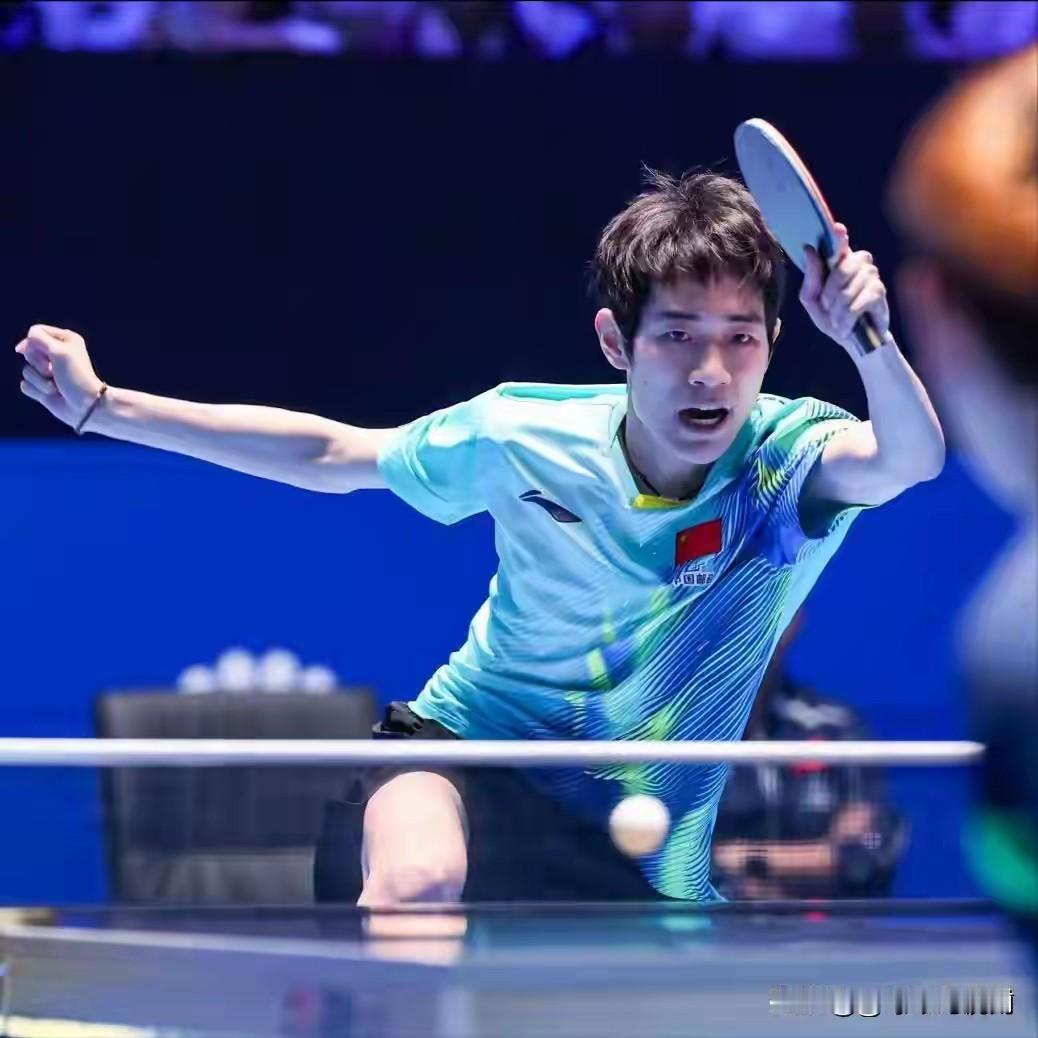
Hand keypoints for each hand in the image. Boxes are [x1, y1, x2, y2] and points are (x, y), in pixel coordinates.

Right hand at [16, 325, 103, 429]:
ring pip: (26, 371)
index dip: (32, 342)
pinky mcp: (42, 388)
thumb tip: (21, 346)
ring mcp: (47, 372)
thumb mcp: (59, 351)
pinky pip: (25, 386)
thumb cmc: (76, 375)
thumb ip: (38, 338)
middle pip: (28, 351)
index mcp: (64, 340)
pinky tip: (51, 394)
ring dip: (40, 380)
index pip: (35, 332)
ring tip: (56, 386)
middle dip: (39, 363)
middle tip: (53, 371)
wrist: (85, 405)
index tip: (41, 352)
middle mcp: (55, 354)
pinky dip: (38, 391)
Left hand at [800, 223, 889, 353]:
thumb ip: (811, 278)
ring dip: (838, 310)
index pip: (839, 243)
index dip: (838, 236)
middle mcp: (858, 262)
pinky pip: (860, 301)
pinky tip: (847, 326)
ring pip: (849, 288)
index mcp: (840, 262)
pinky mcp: (880, 291)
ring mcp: (871, 275)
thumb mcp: (813, 301)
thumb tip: (809, 250)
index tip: (837, 229)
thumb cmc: (833, 317)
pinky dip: (848, 317)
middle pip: (842, 268)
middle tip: (827, 308)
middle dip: (829, 293)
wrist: (854, 341)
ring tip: (837, 320)